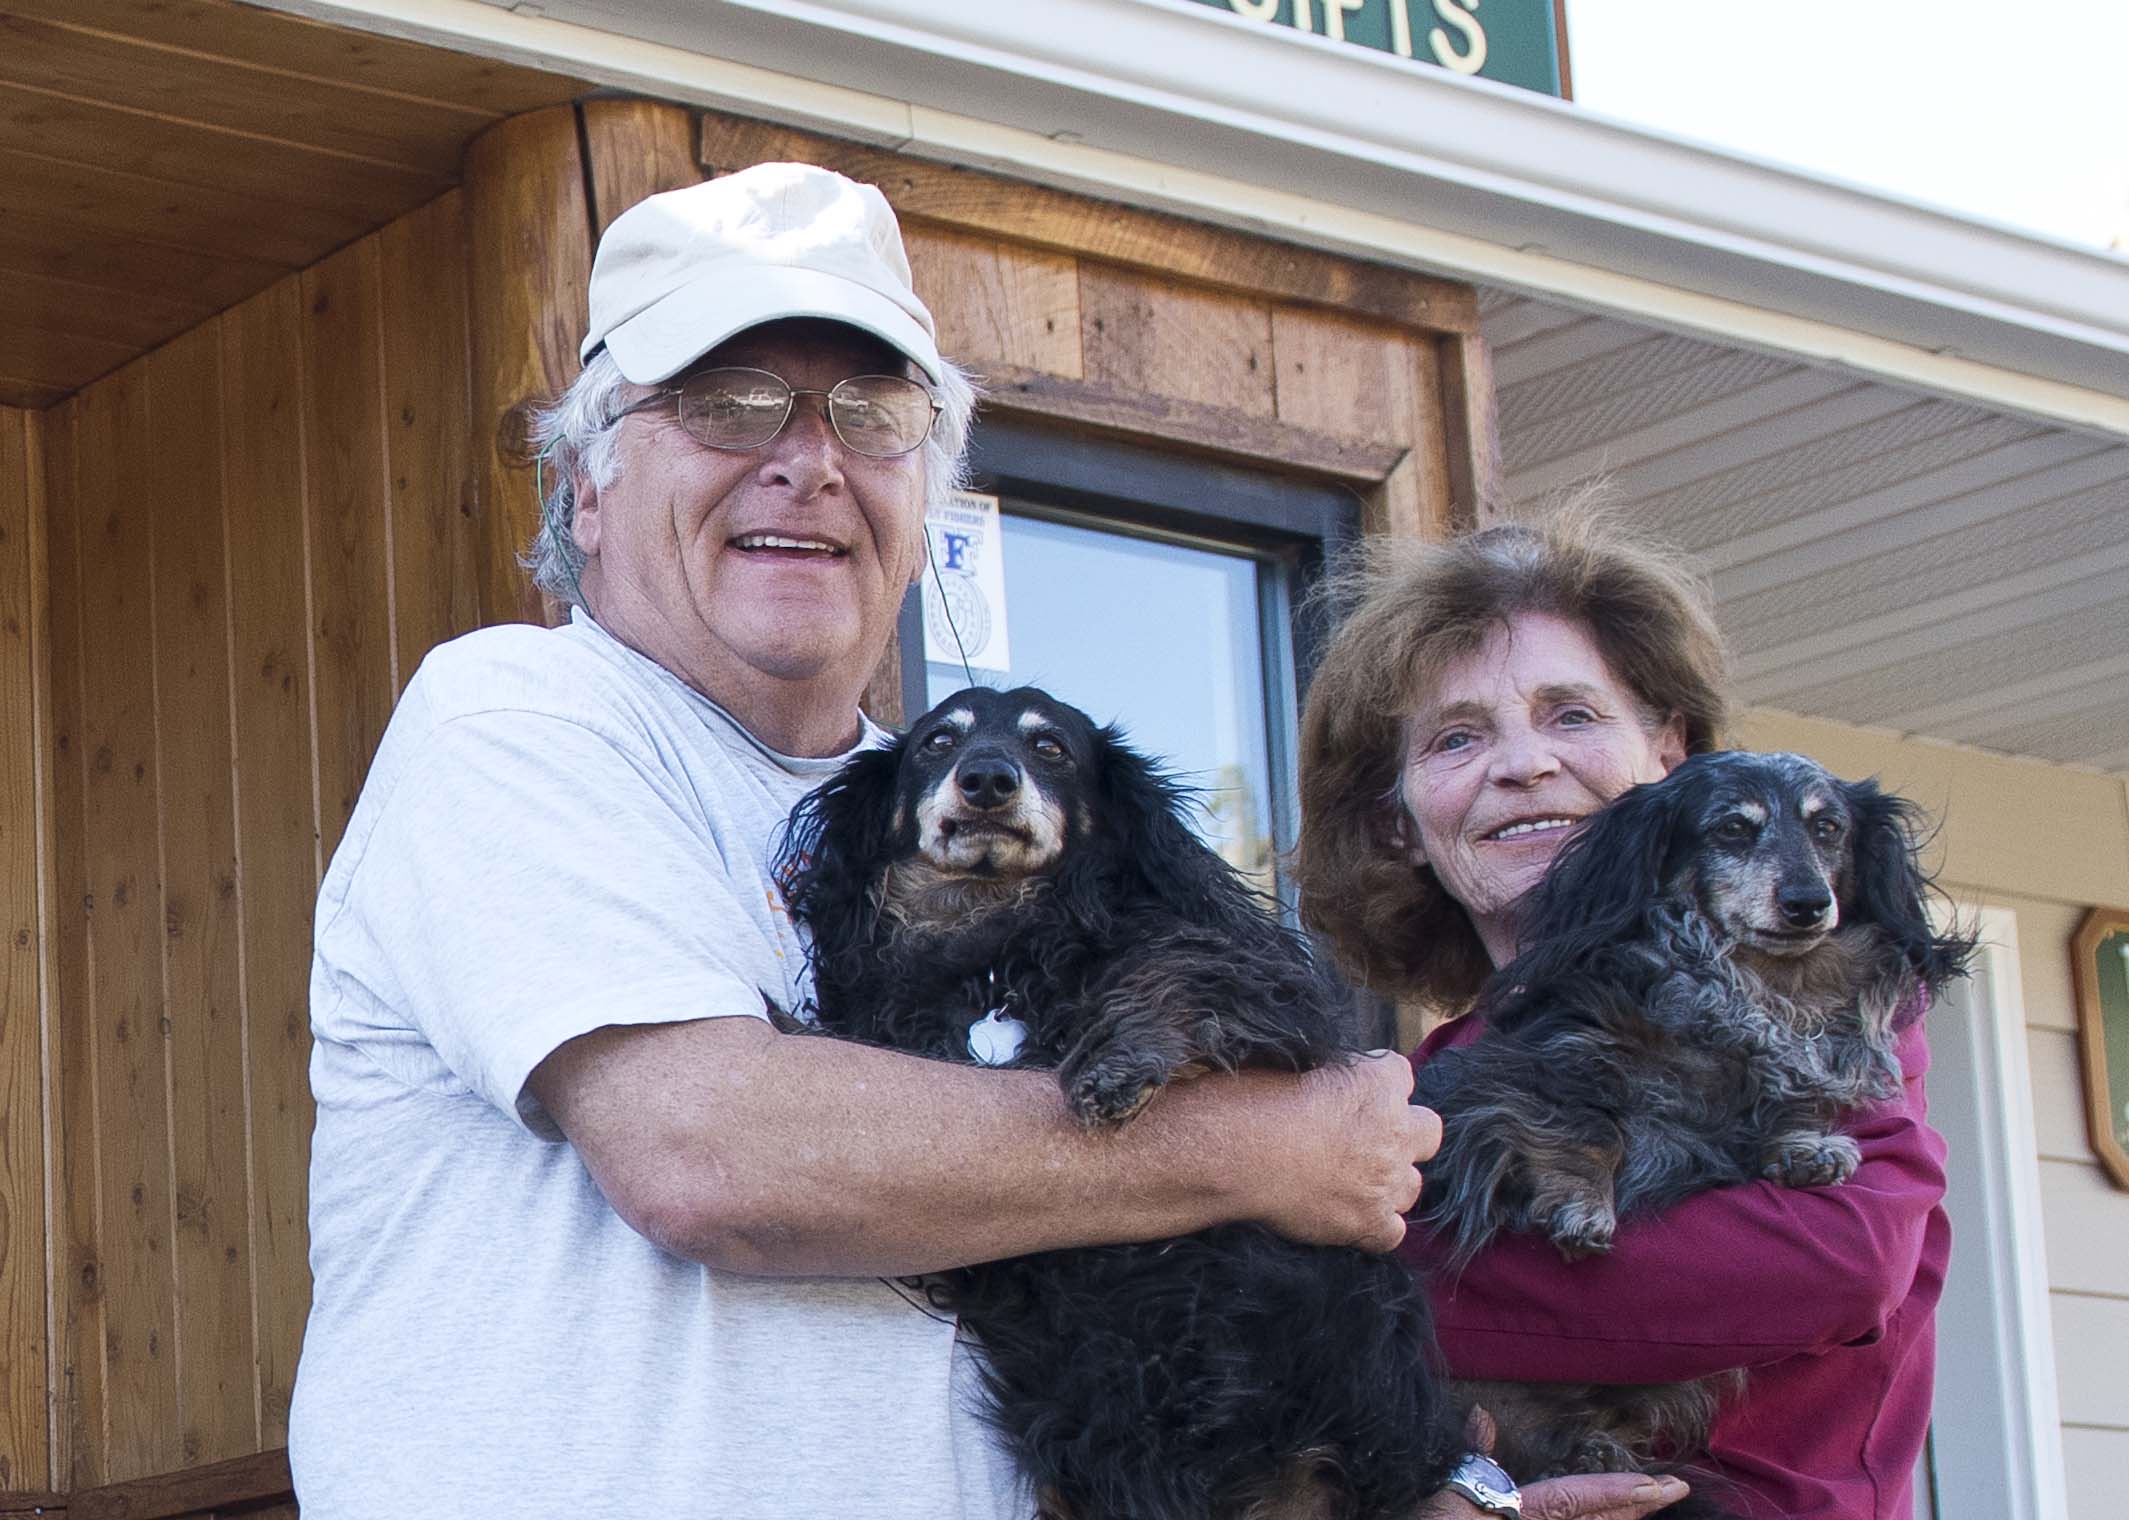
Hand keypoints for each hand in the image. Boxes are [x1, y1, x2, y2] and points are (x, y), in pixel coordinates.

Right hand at [1239, 1051, 1441, 1250]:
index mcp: (1378, 1083)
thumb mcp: (1293, 1064)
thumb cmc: (1251, 1101)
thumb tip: (1325, 1088)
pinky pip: (1393, 1233)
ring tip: (1354, 1181)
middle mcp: (1394, 1130)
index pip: (1400, 1074)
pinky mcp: (1367, 1223)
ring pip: (1413, 1185)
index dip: (1376, 1086)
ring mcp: (1384, 1180)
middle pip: (1427, 1131)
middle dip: (1404, 1132)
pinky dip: (1375, 1227)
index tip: (1350, 1094)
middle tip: (1365, 1138)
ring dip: (1390, 1181)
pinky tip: (1348, 1217)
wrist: (1234, 1154)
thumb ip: (1328, 1077)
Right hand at [1416, 1472, 1689, 1519]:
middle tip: (1674, 1488)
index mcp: (1518, 1515)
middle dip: (1635, 1506)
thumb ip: (1469, 1455)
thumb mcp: (1443, 1487)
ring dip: (1614, 1514)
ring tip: (1646, 1497)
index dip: (1619, 1492)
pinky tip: (1605, 1511)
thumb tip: (1482, 1417)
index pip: (1577, 1499)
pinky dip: (1588, 1514)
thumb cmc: (1420, 1517)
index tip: (1660, 1486)